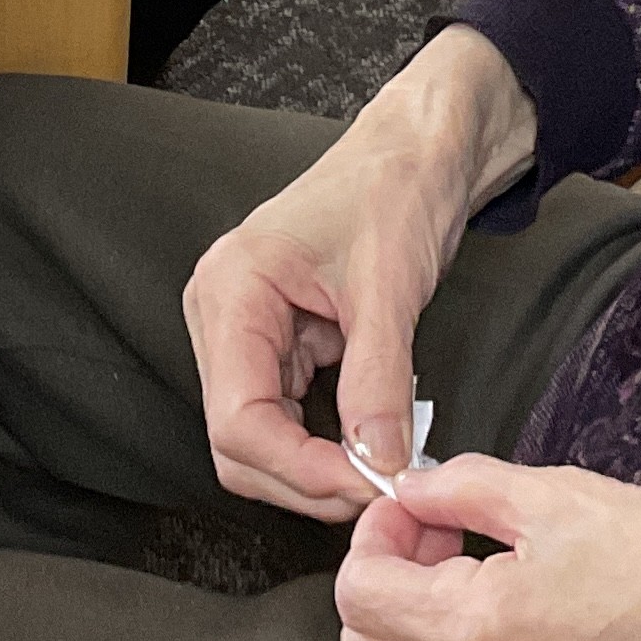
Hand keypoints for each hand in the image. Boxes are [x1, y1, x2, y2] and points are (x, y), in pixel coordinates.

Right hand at [185, 28, 538, 521]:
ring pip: (258, 439)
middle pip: (237, 441)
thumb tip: (379, 464)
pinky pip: (285, 415)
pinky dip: (324, 442)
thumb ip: (378, 381)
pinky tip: (368, 443)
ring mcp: (245, 330)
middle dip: (304, 477)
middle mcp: (223, 314)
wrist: (418, 152)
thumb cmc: (394, 190)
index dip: (297, 468)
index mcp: (231, 289)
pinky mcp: (276, 342)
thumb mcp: (390, 288)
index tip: (365, 486)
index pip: (236, 417)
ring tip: (381, 470)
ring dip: (315, 467)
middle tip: (379, 488)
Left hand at [335, 455, 640, 640]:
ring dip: (447, 639)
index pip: (356, 594)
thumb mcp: (561, 494)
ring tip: (519, 594)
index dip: (379, 537)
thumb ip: (462, 489)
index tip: (423, 515)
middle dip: (395, 587)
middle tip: (455, 547)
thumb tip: (409, 488)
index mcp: (475, 630)